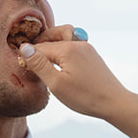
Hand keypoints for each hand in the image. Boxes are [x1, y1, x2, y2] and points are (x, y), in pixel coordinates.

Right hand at [17, 28, 134, 122]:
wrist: (114, 102)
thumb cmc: (85, 97)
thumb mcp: (56, 84)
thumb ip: (39, 65)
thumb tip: (25, 48)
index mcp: (67, 48)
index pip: (39, 48)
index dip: (29, 57)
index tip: (23, 67)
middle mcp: (77, 43)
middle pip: (51, 35)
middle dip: (39, 43)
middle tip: (30, 56)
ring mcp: (87, 47)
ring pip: (64, 36)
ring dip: (51, 41)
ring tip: (43, 55)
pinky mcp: (92, 54)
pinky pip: (73, 43)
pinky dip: (63, 46)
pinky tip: (60, 61)